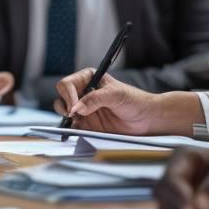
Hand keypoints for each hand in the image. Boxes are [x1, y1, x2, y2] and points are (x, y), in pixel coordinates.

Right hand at [54, 72, 198, 134]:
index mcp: (89, 79)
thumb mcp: (115, 95)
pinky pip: (72, 126)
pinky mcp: (87, 124)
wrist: (146, 119)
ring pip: (64, 111)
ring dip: (66, 117)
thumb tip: (77, 108)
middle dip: (65, 105)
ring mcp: (84, 109)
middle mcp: (83, 93)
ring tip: (77, 122)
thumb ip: (95, 99)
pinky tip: (79, 129)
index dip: (68, 95)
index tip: (74, 107)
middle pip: (62, 96)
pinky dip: (71, 128)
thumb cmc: (134, 100)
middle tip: (74, 115)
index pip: (68, 84)